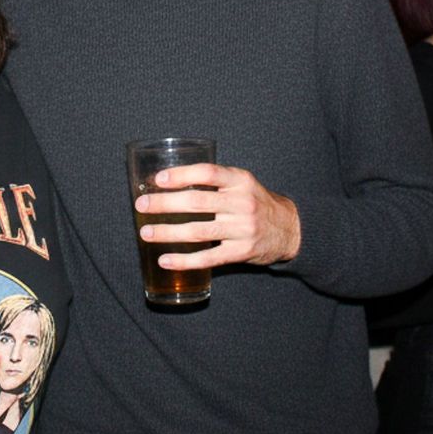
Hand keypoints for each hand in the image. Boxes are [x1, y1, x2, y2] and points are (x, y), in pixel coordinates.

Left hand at [134, 162, 300, 269]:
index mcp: (240, 180)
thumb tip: (170, 183)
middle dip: (164, 203)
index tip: (158, 179)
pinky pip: (208, 258)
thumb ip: (216, 182)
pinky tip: (165, 260)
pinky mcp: (241, 252)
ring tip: (146, 233)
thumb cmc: (257, 203)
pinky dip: (184, 260)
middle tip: (142, 205)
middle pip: (196, 201)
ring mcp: (242, 229)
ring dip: (167, 232)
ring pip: (198, 230)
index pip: (207, 172)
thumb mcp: (243, 184)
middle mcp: (242, 203)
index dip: (181, 174)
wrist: (291, 229)